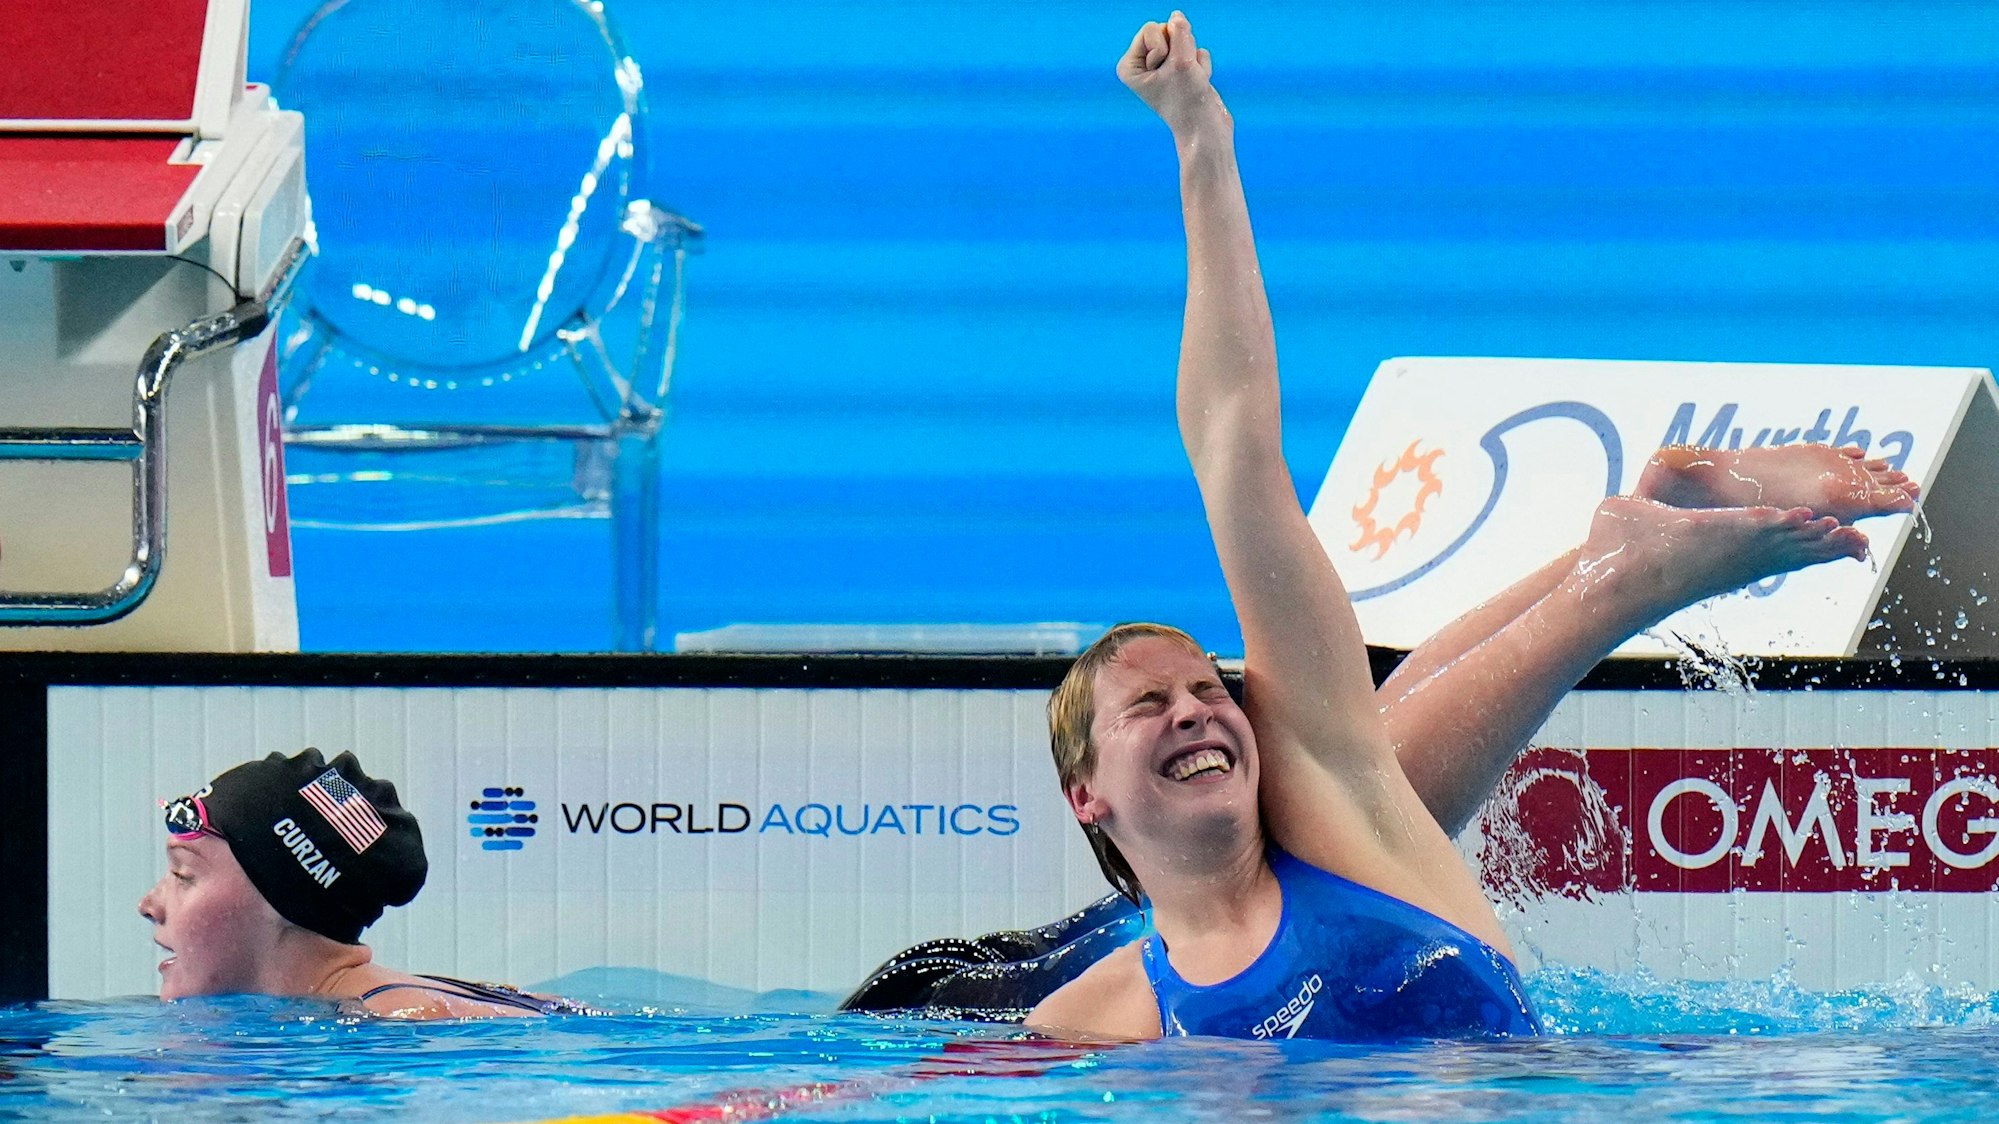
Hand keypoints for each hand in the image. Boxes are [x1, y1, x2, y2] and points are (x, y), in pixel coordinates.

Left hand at [1118, 11, 1226, 134]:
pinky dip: (1201, 66)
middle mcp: (1142, 65)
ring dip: (1193, 58)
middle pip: (1167, 30)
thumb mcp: (1181, 60)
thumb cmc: (1188, 99)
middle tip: (1181, 77)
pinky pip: (1196, 50)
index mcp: (1129, 66)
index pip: (1151, 28)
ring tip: (1190, 81)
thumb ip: (1179, 32)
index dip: (1165, 49)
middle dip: (1180, 50)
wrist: (1206, 128)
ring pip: (1184, 39)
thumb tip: (1176, 15)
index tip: (1166, 75)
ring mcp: (1163, 67)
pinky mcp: (1181, 70)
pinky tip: (1198, 84)